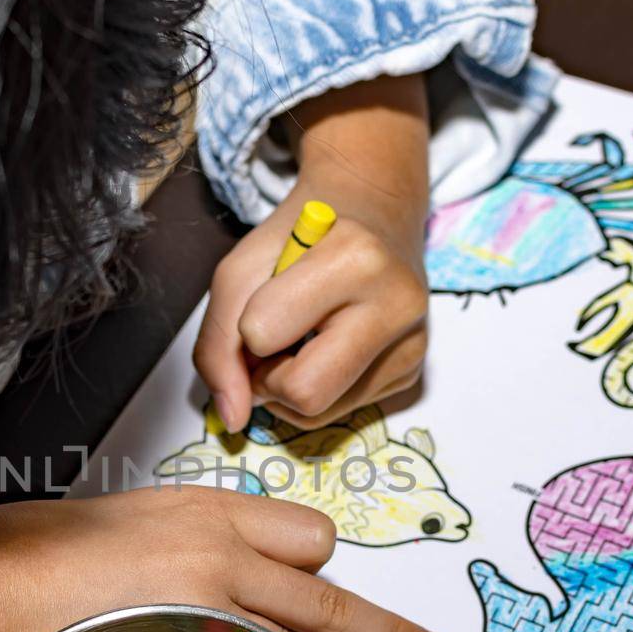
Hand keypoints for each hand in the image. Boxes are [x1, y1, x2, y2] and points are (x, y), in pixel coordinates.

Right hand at [0, 487, 454, 631]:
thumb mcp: (120, 520)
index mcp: (201, 513)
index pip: (307, 538)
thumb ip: (183, 543)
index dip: (318, 568)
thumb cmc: (27, 555)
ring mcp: (210, 622)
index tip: (330, 586)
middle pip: (330, 600)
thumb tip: (221, 575)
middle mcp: (219, 561)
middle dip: (387, 631)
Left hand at [194, 74, 431, 431]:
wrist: (370, 213)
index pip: (263, 335)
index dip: (247, 329)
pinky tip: (329, 347)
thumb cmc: (300, 239)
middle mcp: (398, 302)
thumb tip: (234, 418)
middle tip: (273, 342)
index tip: (262, 302)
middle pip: (305, 394)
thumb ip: (218, 346)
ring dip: (291, 387)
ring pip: (321, 414)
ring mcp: (414, 342)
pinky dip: (320, 388)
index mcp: (356, 258)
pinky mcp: (415, 370)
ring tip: (302, 340)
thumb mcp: (239, 271)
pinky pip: (342, 411)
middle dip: (270, 379)